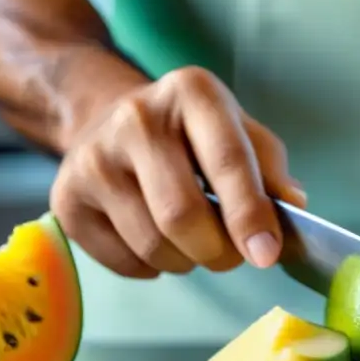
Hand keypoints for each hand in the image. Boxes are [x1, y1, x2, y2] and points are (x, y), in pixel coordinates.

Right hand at [50, 66, 305, 277]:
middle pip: (182, 216)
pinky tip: (156, 239)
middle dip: (219, 252)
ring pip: (153, 246)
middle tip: (233, 255)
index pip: (226, 161)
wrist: (107, 120)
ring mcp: (93, 159)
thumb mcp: (240, 132)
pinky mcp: (66, 199)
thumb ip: (271, 170)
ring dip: (188, 262)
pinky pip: (125, 263)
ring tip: (193, 241)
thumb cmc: (191, 135)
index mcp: (192, 93)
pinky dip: (153, 267)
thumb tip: (292, 208)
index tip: (267, 255)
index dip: (249, 215)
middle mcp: (136, 118)